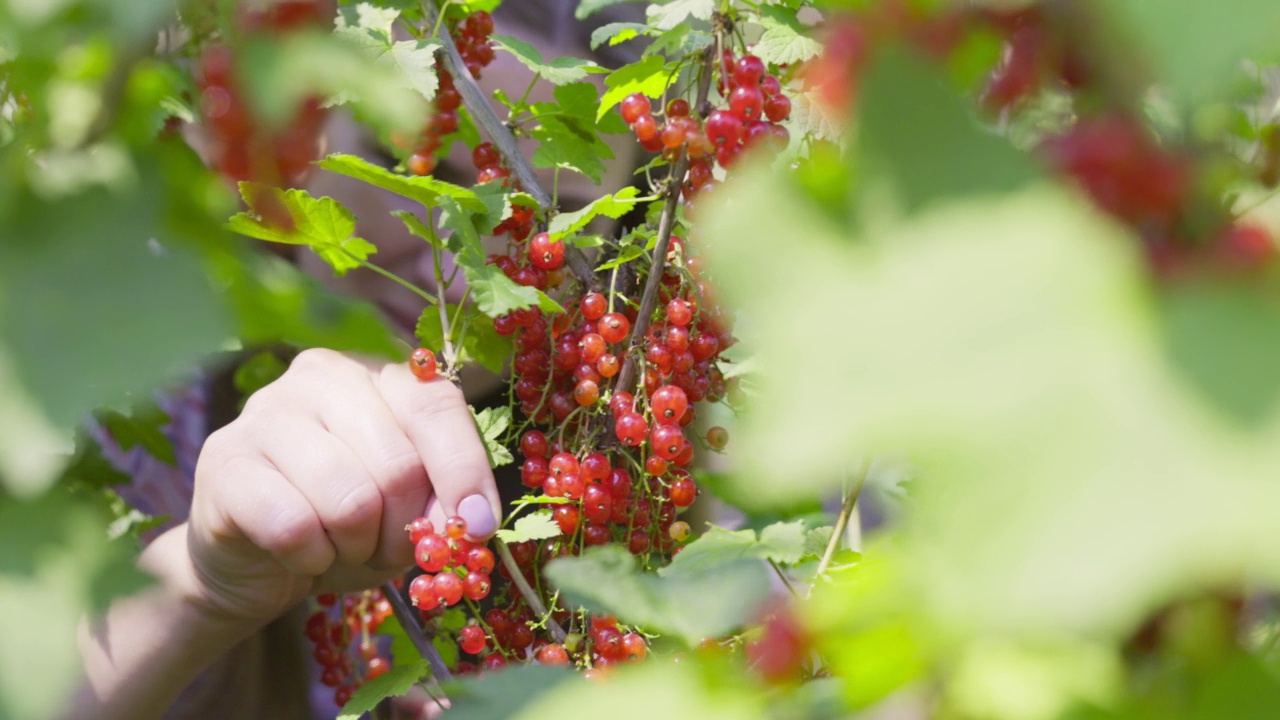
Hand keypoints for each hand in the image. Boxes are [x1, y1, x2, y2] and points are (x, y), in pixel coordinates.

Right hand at [185, 348, 500, 623]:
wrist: (251, 562)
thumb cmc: (342, 526)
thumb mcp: (406, 512)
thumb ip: (441, 503)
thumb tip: (468, 519)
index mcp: (377, 375)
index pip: (435, 405)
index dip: (464, 470)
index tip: (477, 526)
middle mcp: (322, 376)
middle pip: (398, 463)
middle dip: (401, 529)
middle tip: (383, 549)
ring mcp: (265, 411)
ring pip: (349, 498)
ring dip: (355, 547)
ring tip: (339, 549)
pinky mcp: (223, 459)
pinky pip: (294, 525)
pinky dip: (309, 558)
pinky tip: (298, 553)